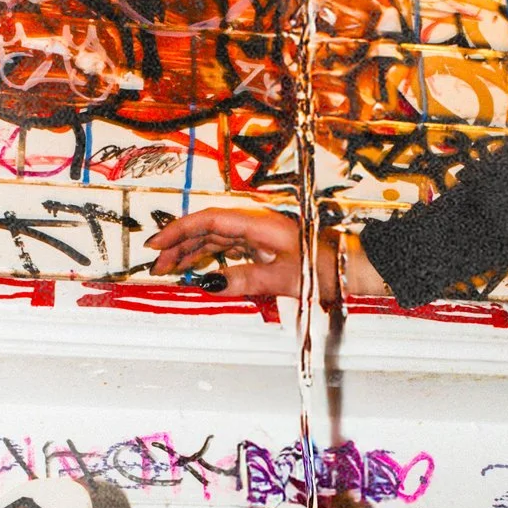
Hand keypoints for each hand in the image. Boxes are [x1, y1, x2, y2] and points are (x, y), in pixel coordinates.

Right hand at [143, 204, 393, 306]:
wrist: (351, 267)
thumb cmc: (324, 267)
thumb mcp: (284, 278)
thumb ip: (246, 280)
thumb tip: (210, 285)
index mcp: (258, 224)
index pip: (209, 222)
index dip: (179, 230)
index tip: (158, 244)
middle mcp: (255, 225)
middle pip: (207, 229)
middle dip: (179, 243)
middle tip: (157, 264)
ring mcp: (258, 235)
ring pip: (215, 239)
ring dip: (191, 251)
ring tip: (170, 267)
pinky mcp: (263, 247)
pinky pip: (227, 247)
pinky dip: (208, 257)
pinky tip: (198, 267)